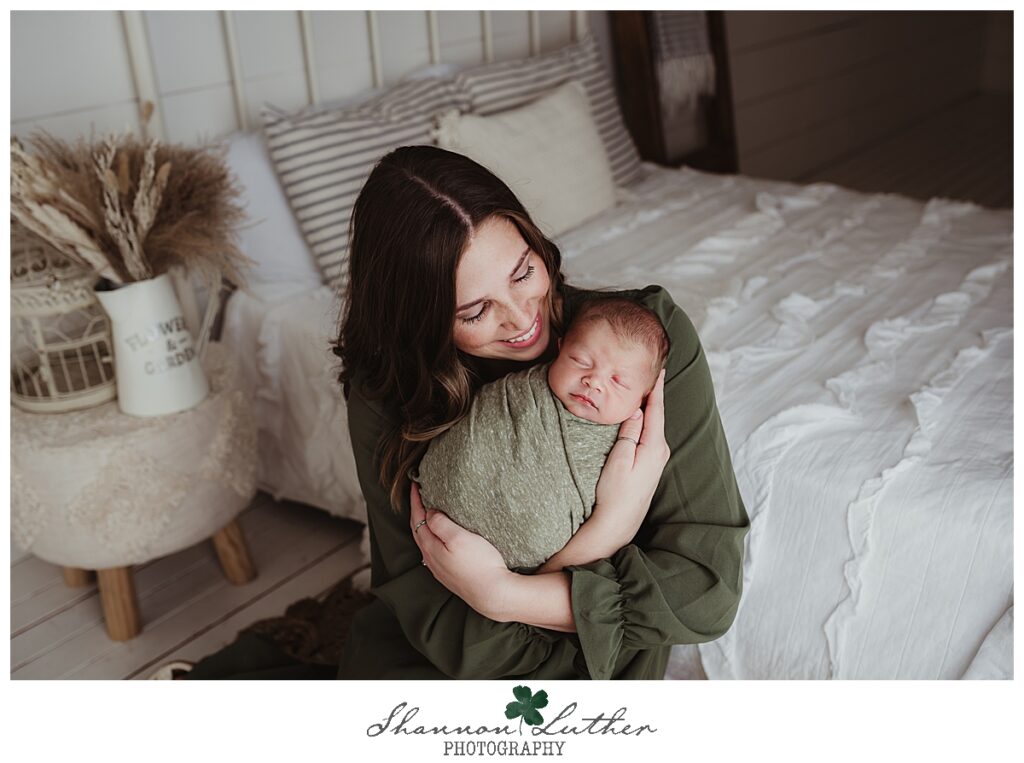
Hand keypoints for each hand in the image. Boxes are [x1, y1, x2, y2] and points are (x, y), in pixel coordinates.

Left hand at [409, 482, 512, 619]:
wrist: (493, 594)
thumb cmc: (480, 564)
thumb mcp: (459, 538)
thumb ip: (440, 524)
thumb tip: (429, 513)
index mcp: (431, 546)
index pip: (417, 518)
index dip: (415, 500)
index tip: (415, 484)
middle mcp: (431, 558)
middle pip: (418, 529)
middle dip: (416, 510)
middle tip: (419, 494)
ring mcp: (439, 568)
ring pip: (425, 541)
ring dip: (423, 524)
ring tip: (427, 511)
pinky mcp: (450, 574)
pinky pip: (434, 551)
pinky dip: (432, 537)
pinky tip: (439, 538)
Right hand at [591, 368, 669, 543]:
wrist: (618, 522)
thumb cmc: (615, 493)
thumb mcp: (619, 459)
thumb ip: (629, 433)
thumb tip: (636, 409)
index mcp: (654, 446)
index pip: (656, 410)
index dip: (656, 388)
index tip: (658, 369)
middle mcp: (660, 451)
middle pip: (656, 415)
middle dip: (652, 393)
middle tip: (649, 371)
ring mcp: (656, 459)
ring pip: (653, 424)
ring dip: (648, 407)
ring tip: (643, 388)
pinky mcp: (650, 465)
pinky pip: (649, 434)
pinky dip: (645, 421)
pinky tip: (639, 415)